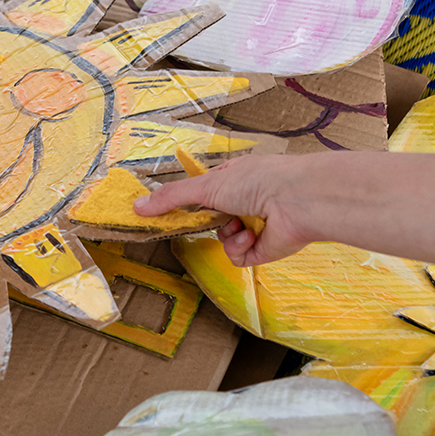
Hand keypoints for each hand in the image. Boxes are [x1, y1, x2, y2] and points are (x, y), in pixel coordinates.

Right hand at [132, 155, 312, 267]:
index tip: (168, 211)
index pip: (203, 193)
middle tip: (207, 219)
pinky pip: (237, 256)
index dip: (187, 203)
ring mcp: (253, 226)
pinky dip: (239, 248)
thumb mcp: (206, 185)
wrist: (297, 201)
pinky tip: (251, 237)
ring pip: (222, 239)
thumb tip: (137, 207)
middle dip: (206, 221)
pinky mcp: (261, 250)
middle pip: (211, 218)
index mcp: (233, 179)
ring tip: (240, 226)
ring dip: (226, 234)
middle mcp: (245, 201)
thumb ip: (171, 197)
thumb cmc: (258, 181)